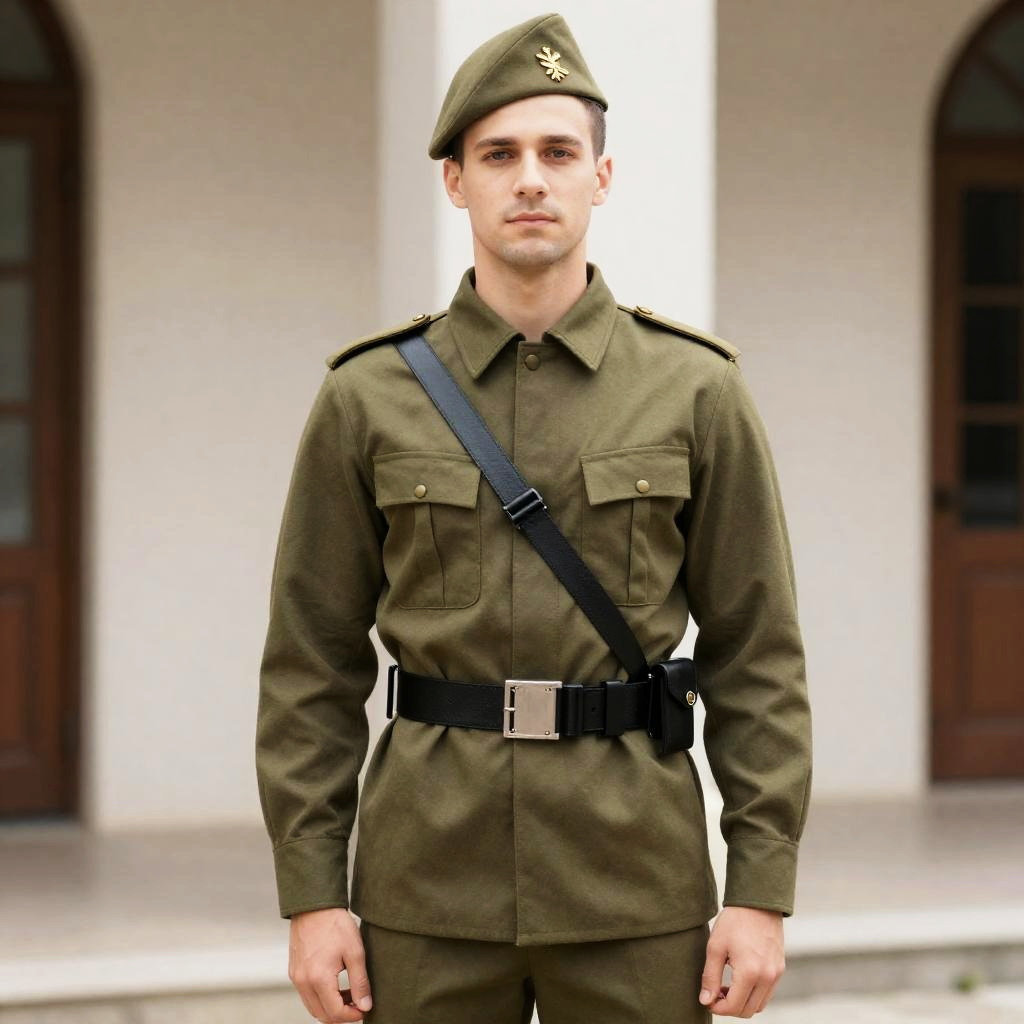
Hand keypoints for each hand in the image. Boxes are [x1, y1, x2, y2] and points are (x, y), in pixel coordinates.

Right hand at [288, 907, 372, 1021]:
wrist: (314, 905)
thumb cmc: (336, 924)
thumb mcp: (355, 952)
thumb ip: (360, 982)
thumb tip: (365, 1006)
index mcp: (319, 979)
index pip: (335, 1013)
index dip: (352, 1016)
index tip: (365, 1009)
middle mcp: (303, 982)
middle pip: (322, 1015)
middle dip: (341, 1015)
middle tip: (358, 1003)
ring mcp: (296, 977)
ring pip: (313, 1006)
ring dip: (330, 1007)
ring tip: (349, 993)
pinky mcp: (294, 971)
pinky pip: (306, 994)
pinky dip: (321, 997)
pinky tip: (336, 983)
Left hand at [699, 906, 784, 1016]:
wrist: (757, 902)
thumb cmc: (734, 921)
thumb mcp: (715, 947)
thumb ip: (710, 977)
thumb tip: (705, 1000)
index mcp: (750, 973)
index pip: (734, 1006)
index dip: (718, 1008)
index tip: (707, 1000)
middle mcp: (767, 977)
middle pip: (748, 1010)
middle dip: (729, 1008)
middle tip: (715, 994)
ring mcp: (776, 974)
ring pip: (759, 1004)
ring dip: (742, 1002)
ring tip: (726, 987)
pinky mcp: (780, 968)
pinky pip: (767, 993)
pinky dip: (754, 994)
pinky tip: (740, 980)